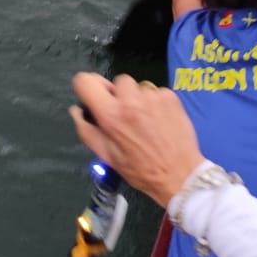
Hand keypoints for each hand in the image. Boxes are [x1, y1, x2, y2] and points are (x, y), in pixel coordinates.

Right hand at [70, 74, 201, 206]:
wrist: (180, 175)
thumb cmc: (140, 170)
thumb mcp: (107, 156)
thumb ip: (87, 131)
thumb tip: (76, 110)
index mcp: (110, 115)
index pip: (85, 81)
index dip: (86, 87)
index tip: (93, 98)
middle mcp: (130, 99)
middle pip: (115, 81)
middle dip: (117, 96)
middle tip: (125, 117)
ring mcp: (152, 96)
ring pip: (137, 86)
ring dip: (137, 98)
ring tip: (145, 121)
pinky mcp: (170, 96)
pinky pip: (156, 92)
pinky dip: (155, 103)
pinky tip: (160, 121)